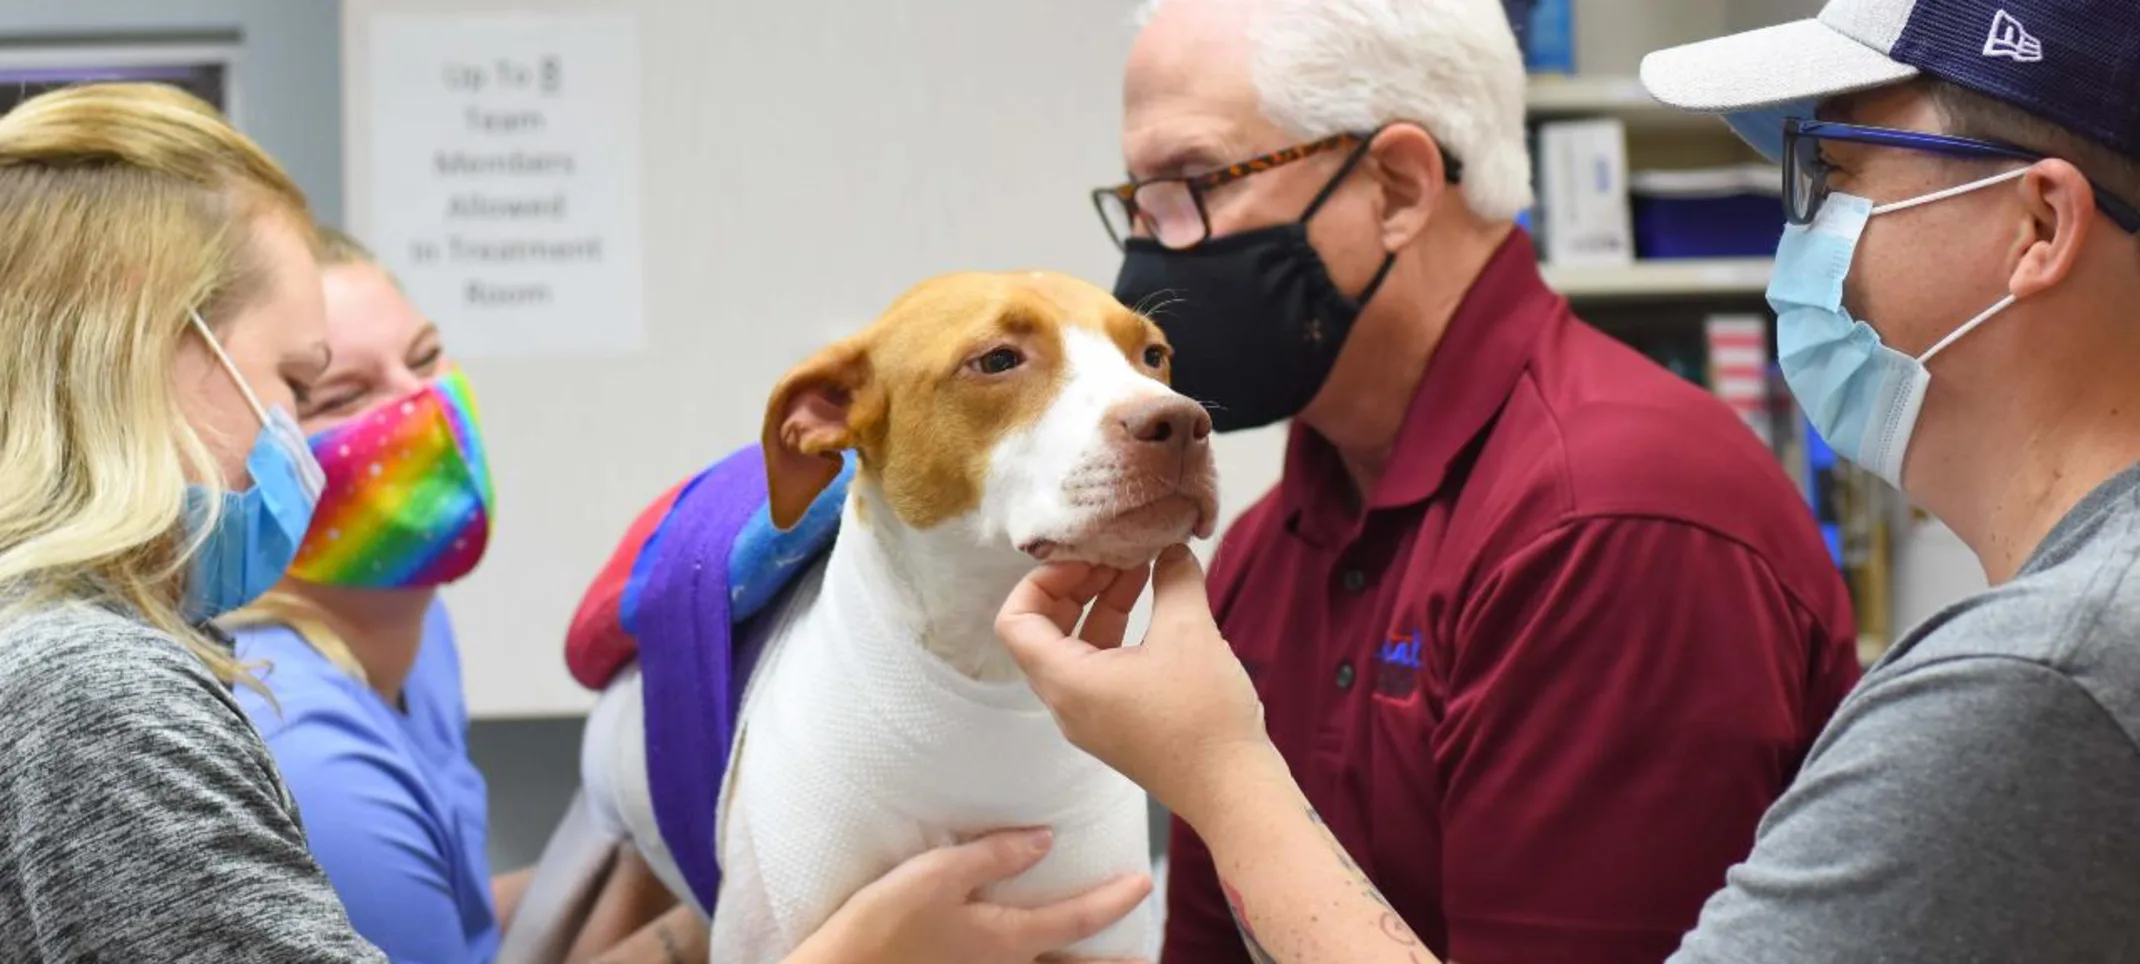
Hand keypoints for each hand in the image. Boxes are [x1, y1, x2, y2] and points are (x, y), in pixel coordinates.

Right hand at [793, 828, 1152, 963]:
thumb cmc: (883, 924)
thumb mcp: (936, 875)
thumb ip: (994, 855)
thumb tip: (1047, 840)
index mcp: (1008, 939)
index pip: (1078, 919)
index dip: (1115, 900)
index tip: (1145, 882)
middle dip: (1112, 963)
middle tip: (1145, 958)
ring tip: (1104, 963)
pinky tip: (1036, 961)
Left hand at [994, 544, 1275, 826]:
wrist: (1234, 791)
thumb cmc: (1203, 719)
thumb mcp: (1189, 633)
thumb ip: (1175, 580)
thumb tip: (1172, 550)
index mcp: (1066, 682)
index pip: (1015, 621)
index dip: (1043, 580)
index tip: (1087, 557)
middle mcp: (1067, 703)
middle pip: (1042, 632)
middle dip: (1076, 586)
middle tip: (1117, 557)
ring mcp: (1091, 719)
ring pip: (1075, 649)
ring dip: (1102, 606)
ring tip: (1143, 572)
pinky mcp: (1117, 727)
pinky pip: (1099, 670)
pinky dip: (1118, 634)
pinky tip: (1157, 611)